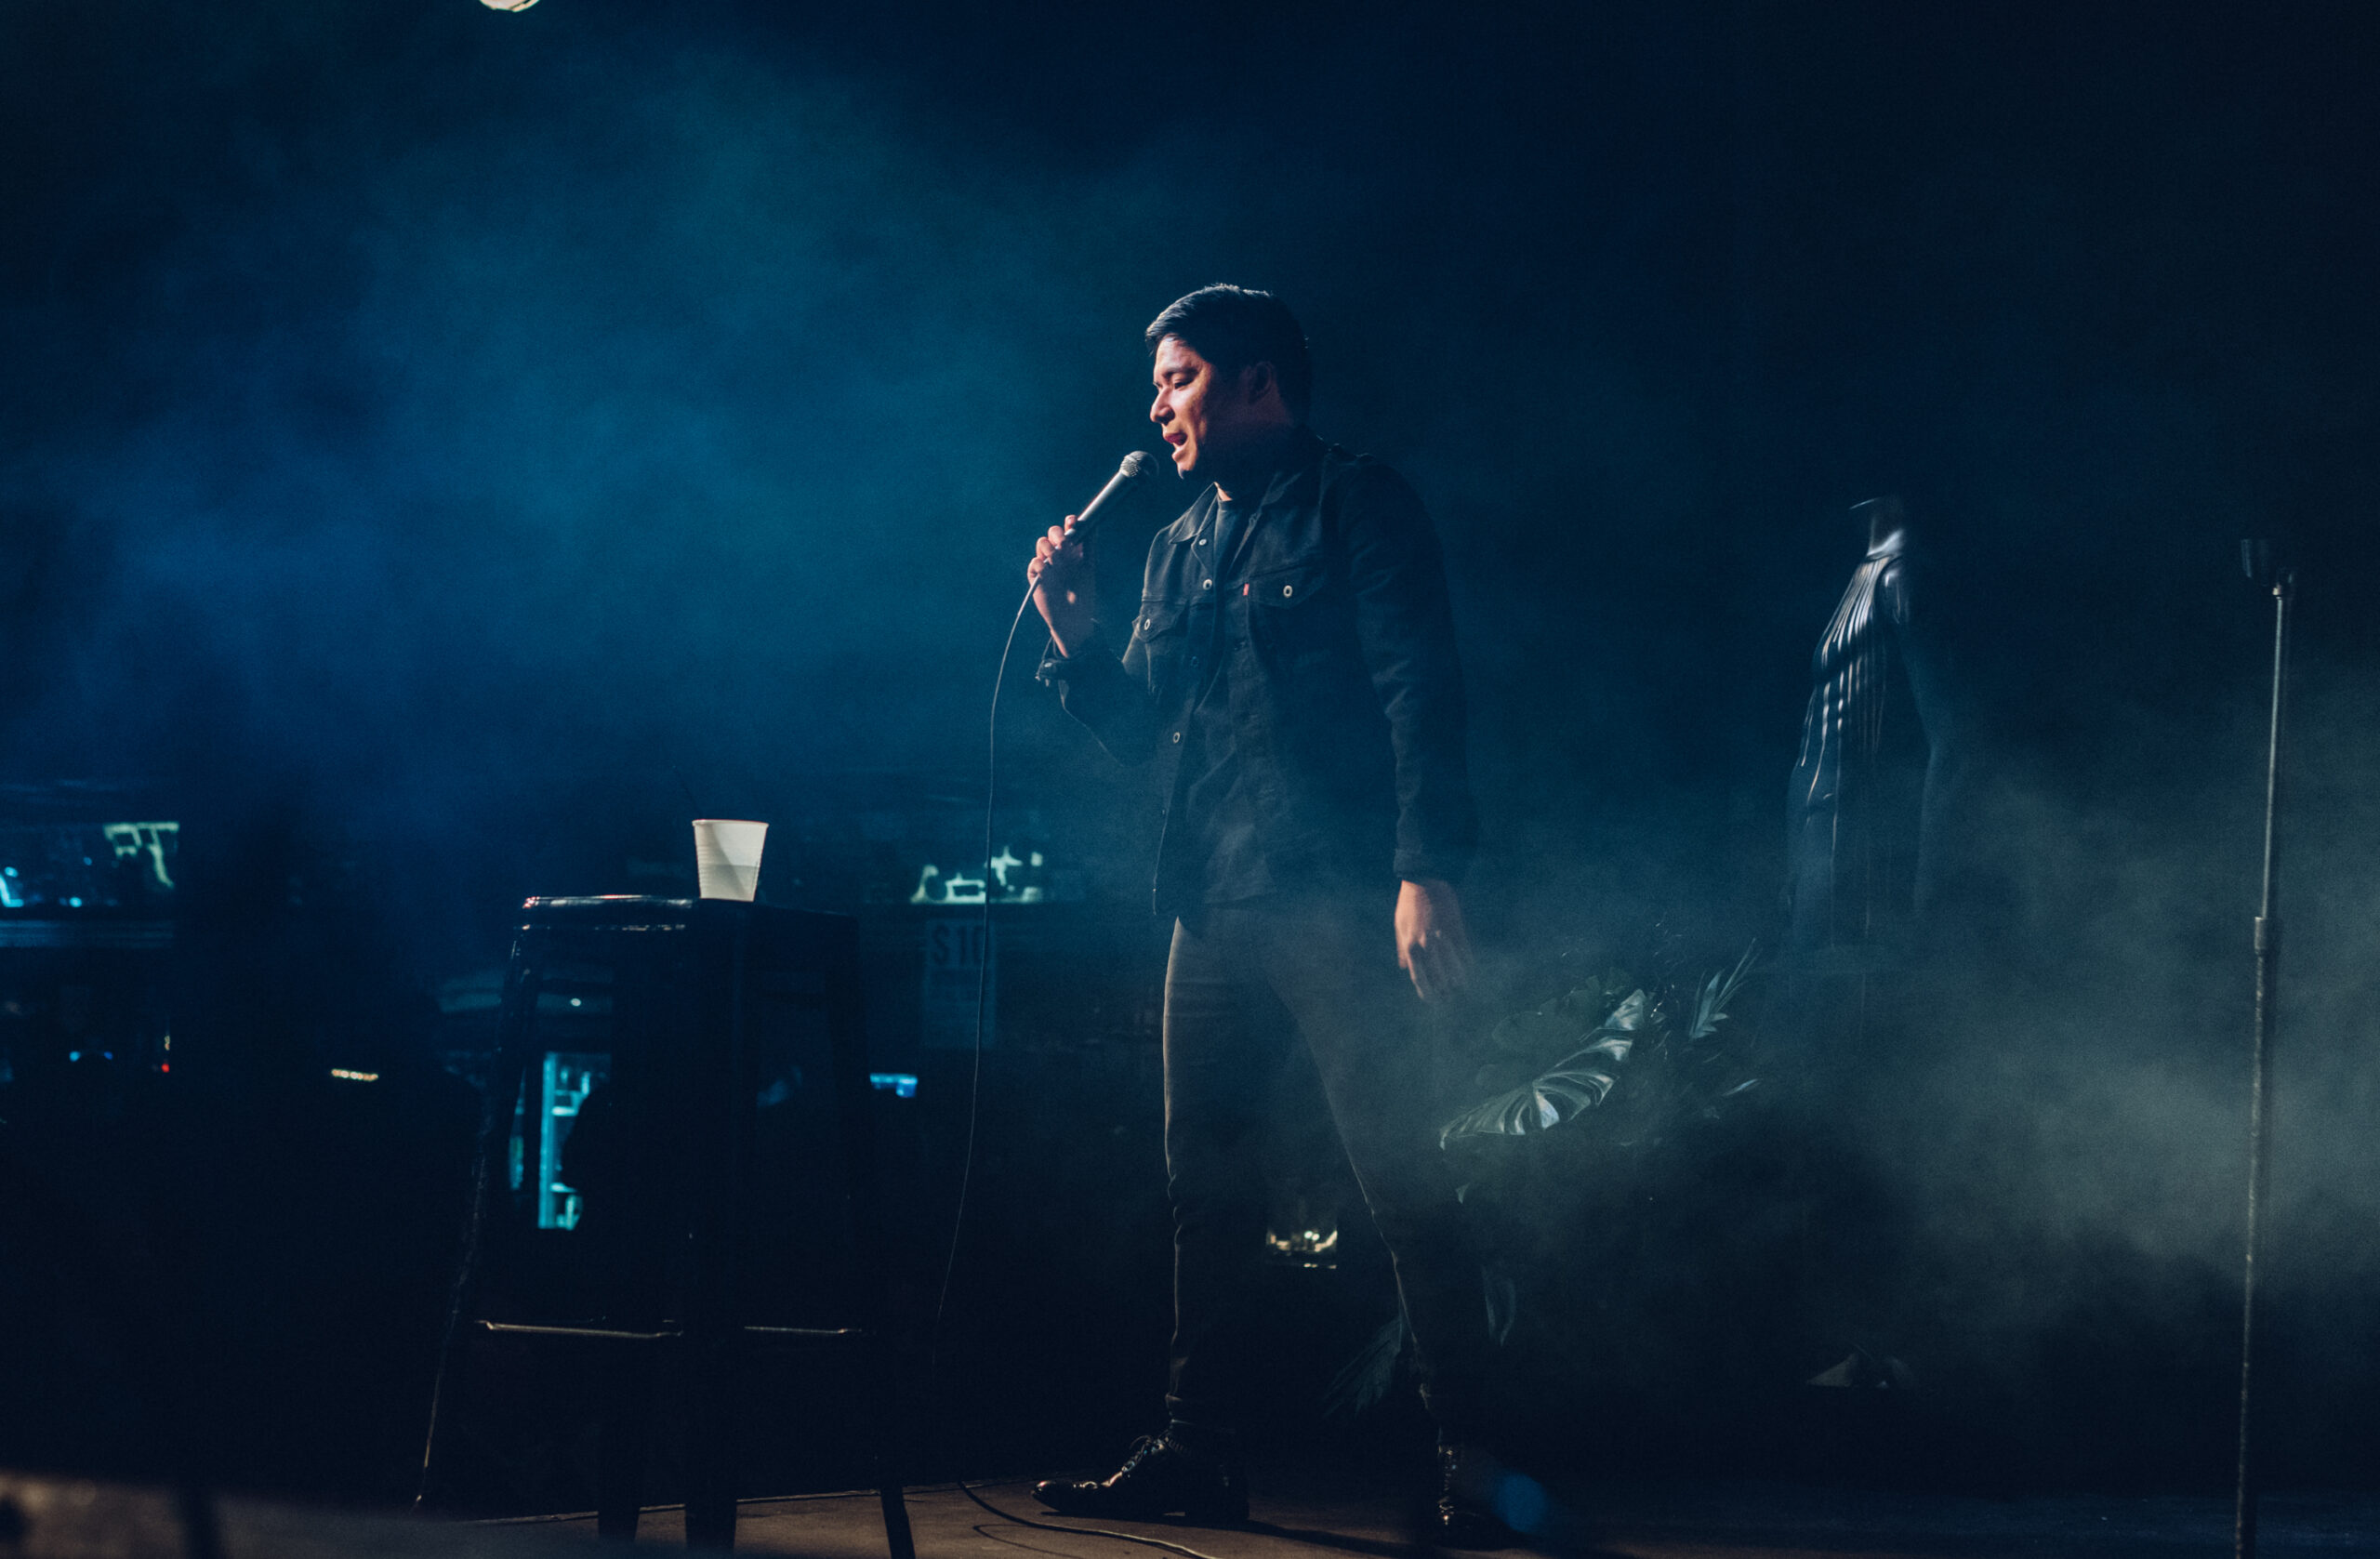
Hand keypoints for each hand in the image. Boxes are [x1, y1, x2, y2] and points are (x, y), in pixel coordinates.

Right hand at [1028, 518, 1097, 656]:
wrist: (1073, 618)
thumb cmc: (1083, 593)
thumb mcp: (1089, 568)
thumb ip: (1089, 546)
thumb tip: (1093, 524)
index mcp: (1072, 551)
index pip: (1067, 530)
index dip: (1069, 523)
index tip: (1071, 522)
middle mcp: (1058, 554)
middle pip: (1052, 533)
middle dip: (1057, 535)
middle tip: (1065, 544)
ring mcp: (1046, 564)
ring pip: (1041, 544)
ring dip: (1051, 550)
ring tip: (1059, 564)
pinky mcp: (1035, 576)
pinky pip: (1034, 563)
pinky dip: (1041, 565)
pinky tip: (1048, 573)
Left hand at [1395, 878, 1472, 1001]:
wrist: (1424, 879)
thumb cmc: (1408, 902)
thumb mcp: (1399, 925)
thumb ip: (1401, 948)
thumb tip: (1404, 968)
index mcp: (1410, 946)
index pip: (1419, 978)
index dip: (1427, 993)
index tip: (1433, 1002)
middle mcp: (1426, 946)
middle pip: (1438, 977)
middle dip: (1445, 991)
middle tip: (1450, 999)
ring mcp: (1442, 938)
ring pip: (1454, 967)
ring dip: (1459, 980)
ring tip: (1463, 988)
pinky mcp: (1456, 929)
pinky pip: (1464, 952)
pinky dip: (1468, 963)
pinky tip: (1472, 969)